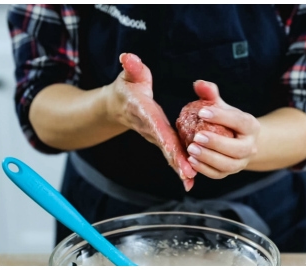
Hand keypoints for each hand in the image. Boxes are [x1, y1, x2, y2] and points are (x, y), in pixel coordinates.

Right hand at [104, 53, 196, 189]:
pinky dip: (179, 167)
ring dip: (178, 167)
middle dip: (175, 159)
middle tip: (187, 174)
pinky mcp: (159, 139)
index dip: (164, 137)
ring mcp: (153, 136)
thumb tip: (127, 57)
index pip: (154, 125)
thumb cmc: (125, 87)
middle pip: (163, 144)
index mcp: (142, 112)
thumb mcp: (128, 75)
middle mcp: (148, 127)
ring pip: (167, 152)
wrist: (115, 105)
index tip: (172, 149)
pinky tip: (190, 180)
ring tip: (190, 181)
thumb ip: (131, 67)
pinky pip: (170, 153)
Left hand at [185, 80, 260, 178]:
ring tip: (191, 150)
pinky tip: (191, 161)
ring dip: (209, 158)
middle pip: (237, 148)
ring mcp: (240, 162)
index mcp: (250, 126)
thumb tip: (198, 83)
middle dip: (217, 143)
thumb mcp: (220, 105)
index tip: (202, 112)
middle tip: (197, 136)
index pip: (240, 122)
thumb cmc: (225, 119)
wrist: (236, 139)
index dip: (222, 117)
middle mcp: (250, 146)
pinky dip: (204, 169)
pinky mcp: (229, 172)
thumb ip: (210, 94)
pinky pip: (218, 174)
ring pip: (228, 164)